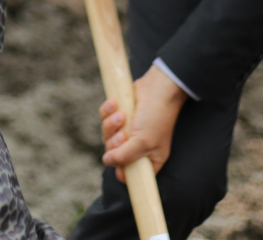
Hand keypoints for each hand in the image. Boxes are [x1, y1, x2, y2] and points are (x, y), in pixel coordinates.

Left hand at [98, 65, 187, 181]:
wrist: (157, 87)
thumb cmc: (156, 117)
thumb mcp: (143, 142)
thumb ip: (124, 157)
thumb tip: (107, 161)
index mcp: (149, 159)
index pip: (129, 174)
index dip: (120, 168)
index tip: (120, 157)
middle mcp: (137, 147)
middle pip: (113, 154)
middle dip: (114, 142)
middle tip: (123, 133)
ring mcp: (128, 130)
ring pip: (107, 135)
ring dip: (111, 124)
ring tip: (121, 115)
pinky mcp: (120, 114)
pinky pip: (105, 117)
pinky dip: (107, 111)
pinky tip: (115, 104)